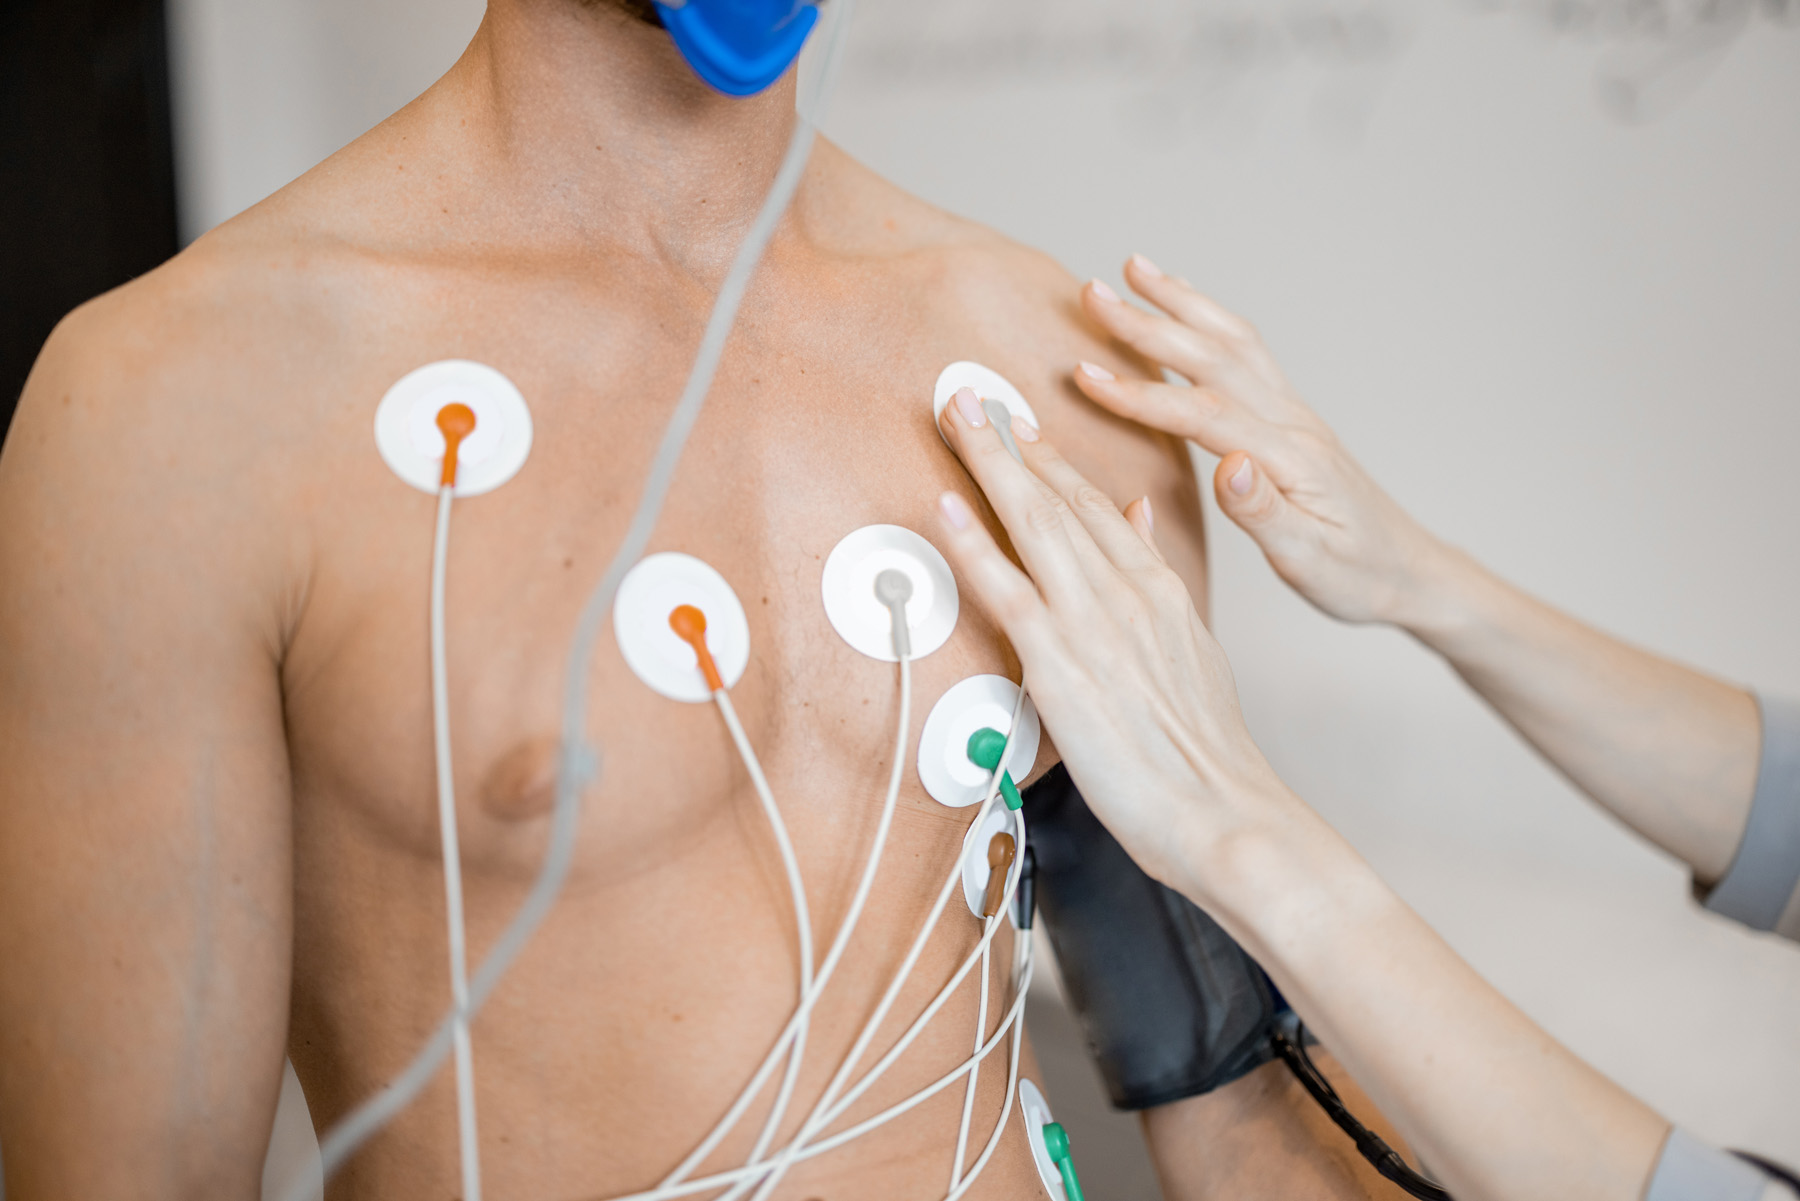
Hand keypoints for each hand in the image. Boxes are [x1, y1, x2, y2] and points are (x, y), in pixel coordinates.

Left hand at [932, 388, 1303, 898]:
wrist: (1223, 808)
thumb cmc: (1204, 749)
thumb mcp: (1192, 648)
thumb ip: (1158, 581)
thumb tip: (1141, 523)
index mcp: (1157, 589)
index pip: (1096, 507)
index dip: (1052, 460)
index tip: (1021, 426)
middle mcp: (1124, 592)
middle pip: (1058, 498)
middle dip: (1010, 442)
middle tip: (971, 396)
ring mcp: (1090, 622)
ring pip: (1031, 523)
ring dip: (988, 465)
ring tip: (955, 418)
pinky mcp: (1059, 661)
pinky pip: (1005, 588)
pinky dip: (972, 542)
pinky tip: (946, 503)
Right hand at [1072, 255, 1449, 628]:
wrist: (1409, 570)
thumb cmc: (1357, 574)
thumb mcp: (1309, 561)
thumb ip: (1263, 513)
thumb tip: (1225, 466)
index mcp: (1289, 459)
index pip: (1203, 415)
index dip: (1140, 394)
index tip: (1085, 375)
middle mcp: (1292, 422)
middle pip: (1213, 358)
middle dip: (1147, 323)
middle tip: (1091, 294)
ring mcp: (1292, 413)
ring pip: (1231, 341)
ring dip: (1179, 302)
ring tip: (1133, 267)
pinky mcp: (1290, 417)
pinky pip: (1245, 352)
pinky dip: (1208, 319)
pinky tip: (1184, 306)